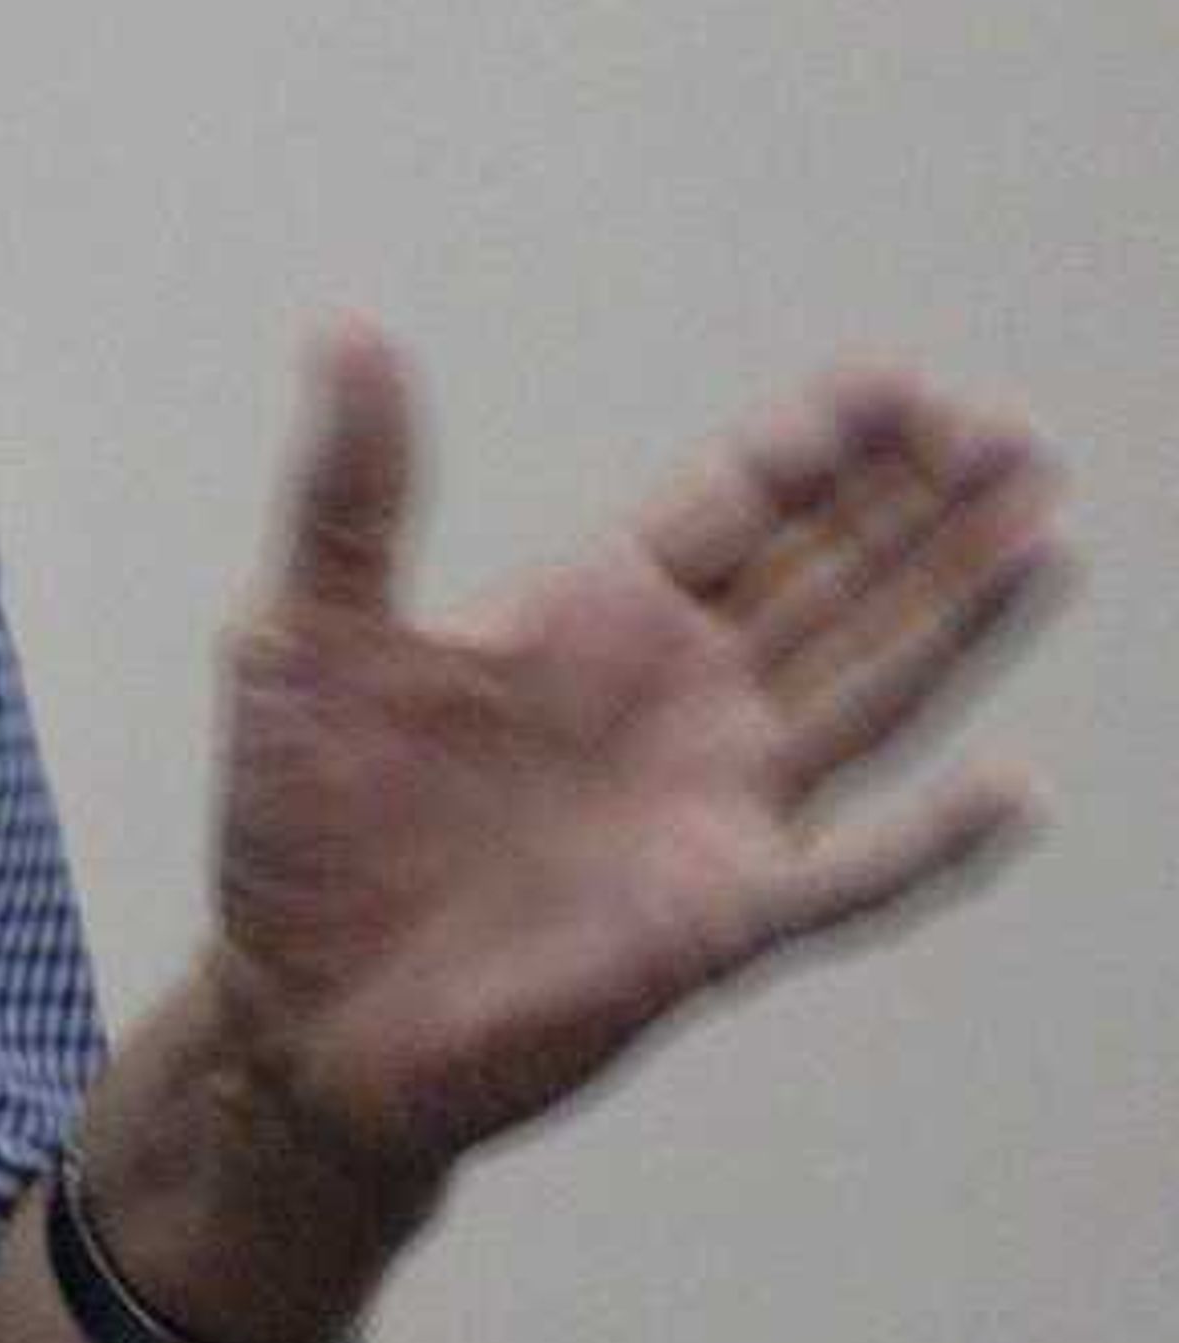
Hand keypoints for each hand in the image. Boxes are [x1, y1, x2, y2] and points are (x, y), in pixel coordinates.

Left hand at [204, 323, 1064, 1228]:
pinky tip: (1013, 792)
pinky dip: (932, 843)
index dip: (819, 443)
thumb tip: (348, 331)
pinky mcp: (717, 921)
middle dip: (922, 504)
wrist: (295, 1012)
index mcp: (589, 614)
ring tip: (1046, 532)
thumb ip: (348, 493)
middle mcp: (675, 698)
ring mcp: (710, 806)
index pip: (737, 504)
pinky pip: (849, 878)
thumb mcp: (301, 636)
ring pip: (872, 691)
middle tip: (1010, 431)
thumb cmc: (295, 827)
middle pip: (833, 576)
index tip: (894, 379)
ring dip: (958, 618)